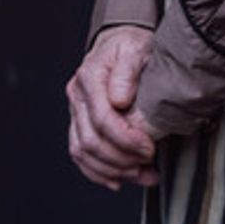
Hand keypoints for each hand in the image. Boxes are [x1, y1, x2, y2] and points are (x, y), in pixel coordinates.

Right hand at [66, 25, 158, 189]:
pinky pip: (80, 154)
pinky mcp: (79, 123)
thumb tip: (119, 99)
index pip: (101, 119)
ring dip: (112, 170)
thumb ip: (127, 72)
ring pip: (83, 152)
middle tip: (148, 163)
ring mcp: (75, 111)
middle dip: (121, 158)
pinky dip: (98, 172)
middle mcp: (77, 96)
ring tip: (141, 175)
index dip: (125, 139)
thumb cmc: (131, 46)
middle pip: (90, 140)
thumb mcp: (136, 49)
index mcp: (90, 77)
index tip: (148, 147)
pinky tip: (119, 180)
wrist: (120, 43)